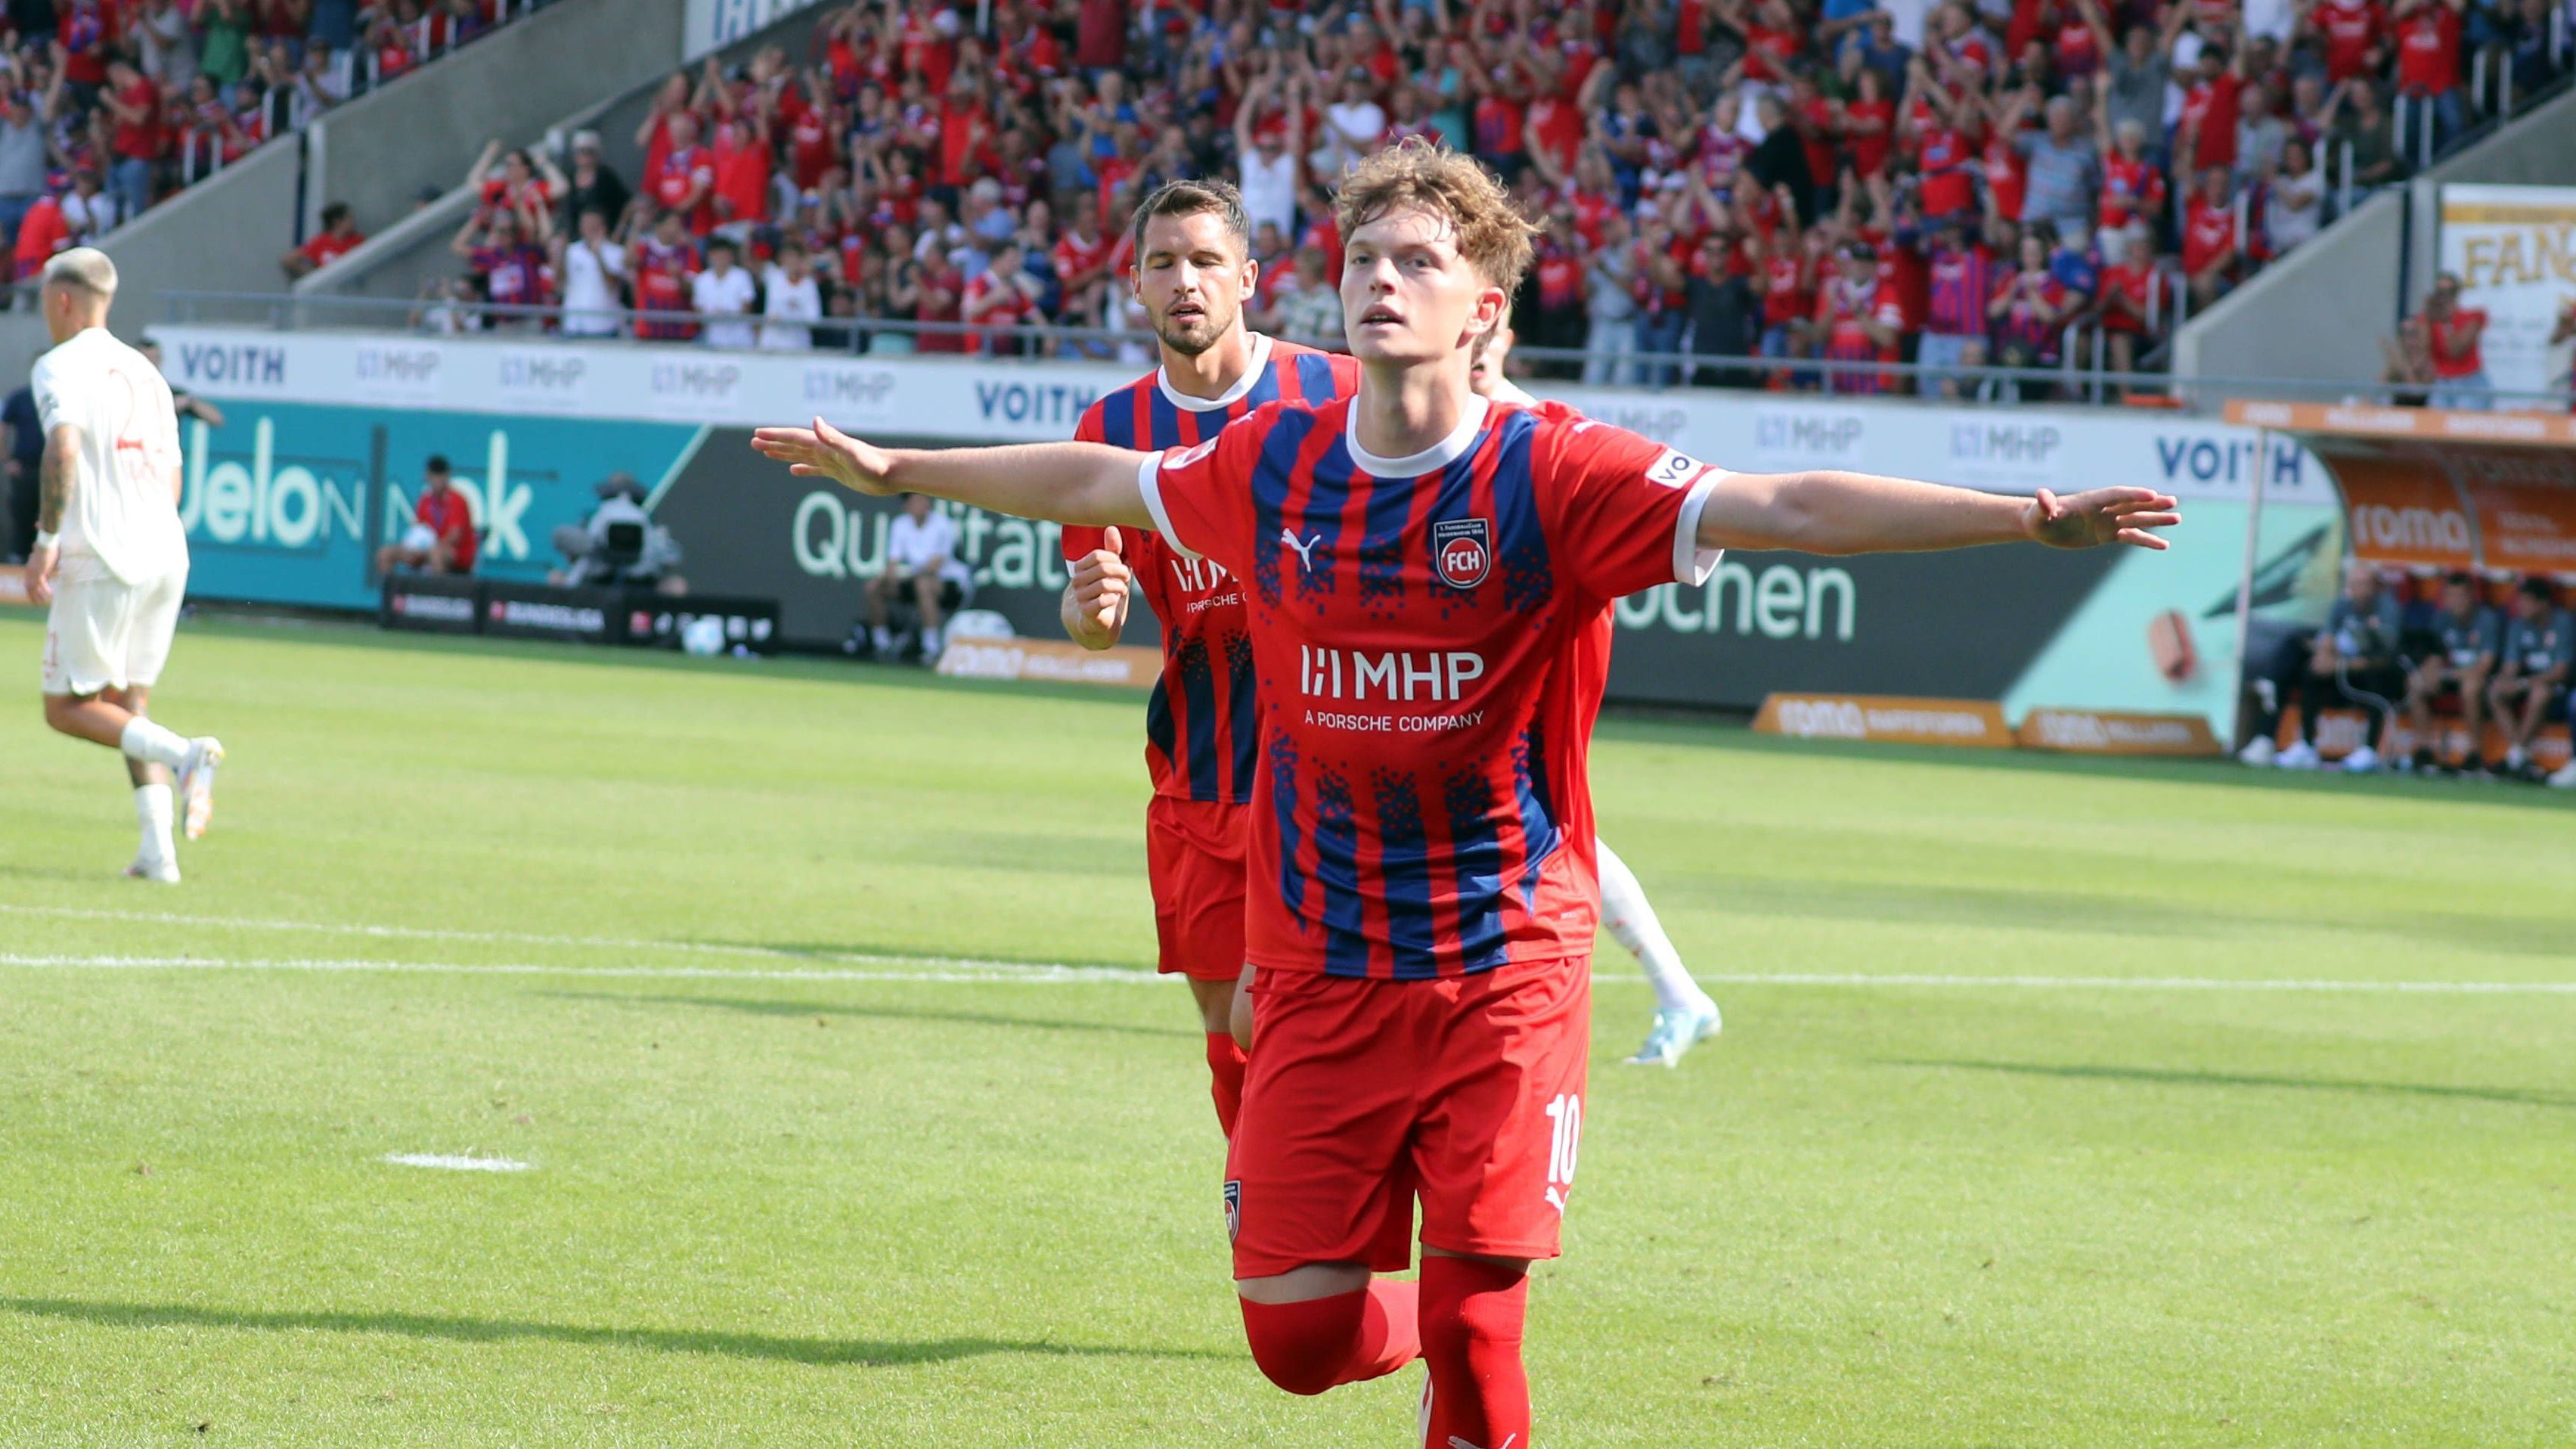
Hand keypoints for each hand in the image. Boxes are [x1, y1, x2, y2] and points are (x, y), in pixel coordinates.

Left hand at [24, 537, 55, 605]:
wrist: (46, 542)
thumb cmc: (48, 548)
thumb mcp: (46, 559)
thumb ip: (47, 566)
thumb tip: (51, 573)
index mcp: (30, 567)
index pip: (29, 581)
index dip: (33, 589)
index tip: (38, 595)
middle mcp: (29, 570)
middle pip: (28, 586)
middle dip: (31, 595)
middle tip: (35, 603)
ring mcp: (33, 571)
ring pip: (33, 587)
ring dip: (38, 596)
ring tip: (42, 603)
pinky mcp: (39, 572)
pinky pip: (41, 584)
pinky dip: (45, 590)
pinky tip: (50, 595)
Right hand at [751, 416, 895, 494]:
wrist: (893, 474)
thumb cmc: (874, 464)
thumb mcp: (851, 451)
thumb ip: (832, 437)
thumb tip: (814, 420)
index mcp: (825, 444)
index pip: (795, 437)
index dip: (776, 435)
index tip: (757, 434)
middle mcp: (826, 450)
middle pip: (794, 444)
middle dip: (774, 443)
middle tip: (753, 442)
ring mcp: (831, 461)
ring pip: (801, 455)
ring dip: (783, 453)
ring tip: (766, 453)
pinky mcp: (839, 473)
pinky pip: (815, 470)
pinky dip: (803, 469)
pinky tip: (793, 470)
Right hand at [1069, 528, 1131, 636]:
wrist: (1095, 625)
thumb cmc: (1105, 594)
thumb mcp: (1113, 571)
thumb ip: (1113, 552)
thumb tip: (1112, 528)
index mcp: (1080, 568)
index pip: (1098, 556)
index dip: (1115, 560)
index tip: (1122, 566)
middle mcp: (1076, 581)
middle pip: (1103, 568)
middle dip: (1121, 572)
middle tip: (1126, 578)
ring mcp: (1080, 598)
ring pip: (1105, 584)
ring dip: (1120, 586)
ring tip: (1121, 590)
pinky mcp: (1087, 613)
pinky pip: (1102, 601)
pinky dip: (1113, 599)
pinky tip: (1114, 601)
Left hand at [2023, 487, 2180, 549]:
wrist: (2040, 525)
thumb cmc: (2038, 515)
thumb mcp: (2040, 511)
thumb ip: (2045, 503)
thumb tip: (2043, 496)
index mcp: (2090, 501)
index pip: (2115, 495)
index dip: (2132, 494)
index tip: (2151, 494)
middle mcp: (2103, 509)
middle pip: (2132, 504)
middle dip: (2152, 503)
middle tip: (2173, 502)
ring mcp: (2107, 521)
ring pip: (2136, 519)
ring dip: (2156, 519)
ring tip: (2177, 519)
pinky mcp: (2107, 535)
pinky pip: (2130, 537)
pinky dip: (2146, 540)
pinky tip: (2164, 545)